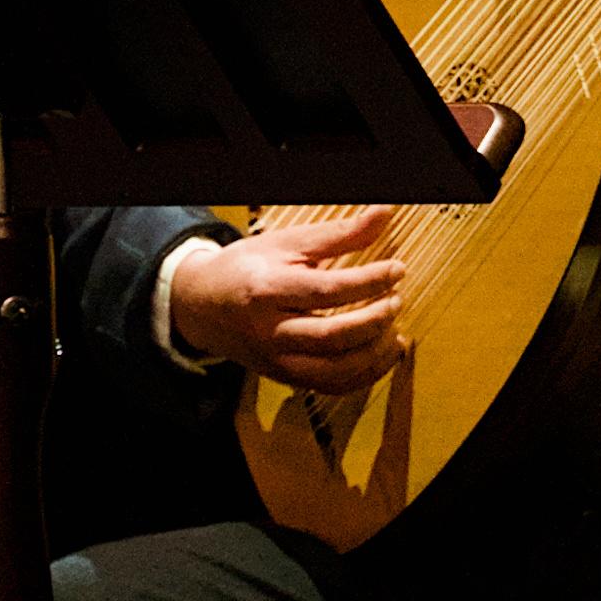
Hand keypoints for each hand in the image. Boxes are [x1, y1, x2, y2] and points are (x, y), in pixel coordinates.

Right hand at [172, 210, 407, 394]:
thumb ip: (338, 234)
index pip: (327, 291)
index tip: (397, 270)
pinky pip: (331, 386)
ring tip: (394, 329)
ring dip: (374, 353)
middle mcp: (270, 330)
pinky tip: (382, 354)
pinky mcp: (284, 377)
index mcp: (268, 289)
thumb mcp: (287, 243)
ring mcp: (276, 359)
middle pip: (331, 336)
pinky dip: (364, 375)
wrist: (202, 305)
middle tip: (396, 300)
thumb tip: (384, 214)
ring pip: (333, 370)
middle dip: (374, 320)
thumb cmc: (247, 268)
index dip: (369, 282)